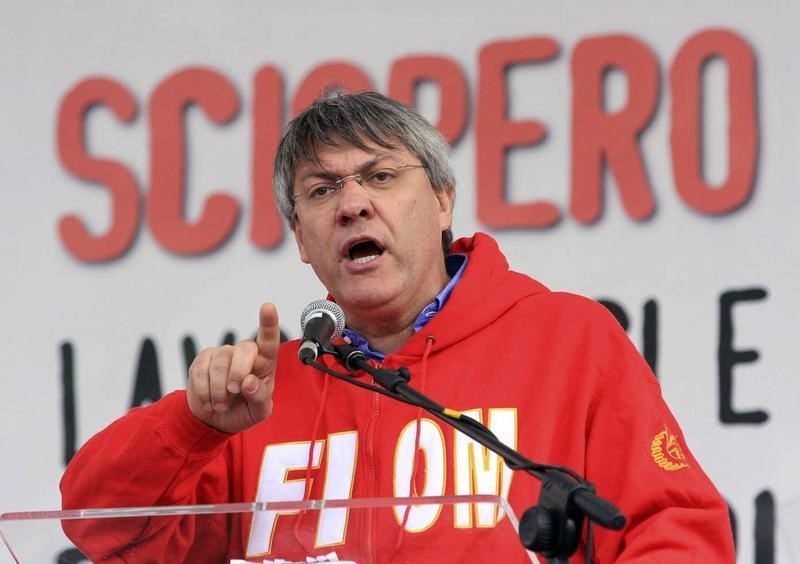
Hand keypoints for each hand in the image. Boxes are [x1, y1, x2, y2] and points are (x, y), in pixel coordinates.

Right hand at [186, 303, 279, 432]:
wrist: (215, 419)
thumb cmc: (243, 410)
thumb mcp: (258, 411)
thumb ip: (259, 397)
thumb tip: (249, 382)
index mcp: (264, 363)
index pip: (269, 340)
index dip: (269, 323)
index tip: (268, 306)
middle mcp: (244, 353)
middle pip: (244, 350)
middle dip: (239, 374)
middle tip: (234, 392)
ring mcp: (223, 354)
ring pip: (220, 365)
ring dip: (219, 392)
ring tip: (221, 404)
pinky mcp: (202, 359)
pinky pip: (201, 372)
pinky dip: (205, 392)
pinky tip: (209, 400)